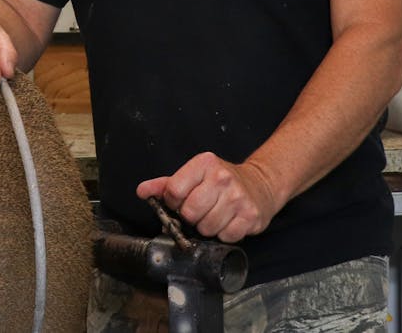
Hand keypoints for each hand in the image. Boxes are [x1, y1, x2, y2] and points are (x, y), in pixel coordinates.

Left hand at [136, 152, 280, 243]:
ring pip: (206, 228)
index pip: (174, 191)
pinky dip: (224, 234)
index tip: (181, 201)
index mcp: (204, 163)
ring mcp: (238, 197)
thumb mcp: (193, 175)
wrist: (259, 183)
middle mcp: (222, 178)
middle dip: (191, 217)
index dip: (174, 202)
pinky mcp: (251, 216)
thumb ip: (165, 184)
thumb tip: (142, 191)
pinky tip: (228, 221)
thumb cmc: (220, 181)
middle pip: (189, 213)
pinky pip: (226, 237)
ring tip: (215, 215)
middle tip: (200, 210)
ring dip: (207, 227)